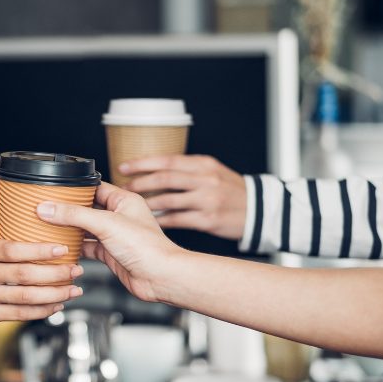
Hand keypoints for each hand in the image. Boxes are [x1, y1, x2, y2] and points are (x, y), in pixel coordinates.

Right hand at [0, 237, 82, 325]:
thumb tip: (36, 242)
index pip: (14, 250)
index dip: (41, 250)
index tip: (63, 249)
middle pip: (25, 274)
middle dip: (56, 273)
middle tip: (77, 269)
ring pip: (26, 296)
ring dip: (55, 294)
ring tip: (73, 289)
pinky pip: (19, 314)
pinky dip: (41, 310)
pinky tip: (55, 305)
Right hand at [36, 182, 178, 302]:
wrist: (160, 278)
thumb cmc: (147, 247)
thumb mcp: (106, 224)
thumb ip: (75, 215)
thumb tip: (49, 208)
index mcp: (124, 200)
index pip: (95, 187)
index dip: (75, 188)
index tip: (54, 190)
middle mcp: (120, 216)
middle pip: (87, 208)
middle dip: (69, 210)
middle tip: (47, 208)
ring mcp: (115, 236)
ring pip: (86, 229)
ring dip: (70, 229)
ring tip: (49, 226)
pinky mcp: (111, 254)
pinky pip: (88, 247)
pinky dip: (75, 248)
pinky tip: (62, 247)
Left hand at [120, 155, 246, 240]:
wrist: (260, 210)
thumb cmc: (231, 190)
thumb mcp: (213, 171)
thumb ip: (187, 169)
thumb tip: (153, 170)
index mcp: (204, 164)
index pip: (167, 160)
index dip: (142, 163)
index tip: (123, 167)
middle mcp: (205, 180)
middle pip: (165, 179)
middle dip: (139, 183)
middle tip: (122, 188)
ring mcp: (207, 200)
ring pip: (168, 200)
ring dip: (146, 203)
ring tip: (132, 206)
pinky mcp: (208, 220)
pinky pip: (176, 220)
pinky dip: (160, 220)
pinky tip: (149, 221)